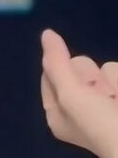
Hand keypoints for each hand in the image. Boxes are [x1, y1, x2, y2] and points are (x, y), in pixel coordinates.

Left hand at [40, 30, 117, 157]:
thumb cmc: (100, 123)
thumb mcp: (71, 93)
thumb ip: (58, 63)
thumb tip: (46, 34)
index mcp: (57, 113)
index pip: (52, 74)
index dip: (64, 70)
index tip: (77, 81)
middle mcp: (79, 108)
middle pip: (81, 68)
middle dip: (93, 77)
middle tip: (99, 96)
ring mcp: (105, 103)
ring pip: (106, 70)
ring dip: (112, 82)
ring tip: (115, 101)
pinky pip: (117, 73)